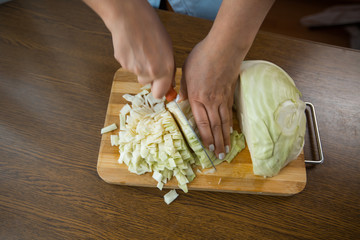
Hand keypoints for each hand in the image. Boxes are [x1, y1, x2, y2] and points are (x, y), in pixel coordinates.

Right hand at [87, 0, 174, 97]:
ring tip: (141, 49)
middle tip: (148, 59)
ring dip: (139, 66)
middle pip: (146, 84)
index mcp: (164, 69)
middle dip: (148, 77)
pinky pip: (128, 66)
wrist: (129, 16)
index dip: (159, 90)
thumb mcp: (168, 48)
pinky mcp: (122, 64)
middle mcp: (150, 72)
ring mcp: (134, 69)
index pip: (159, 94)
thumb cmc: (150, 27)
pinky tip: (133, 46)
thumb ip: (168, 68)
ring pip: (137, 74)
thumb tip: (167, 82)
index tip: (159, 86)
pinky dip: (130, 59)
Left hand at [179, 37, 244, 158]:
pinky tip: (231, 131)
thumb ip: (184, 88)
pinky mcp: (230, 93)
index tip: (206, 149)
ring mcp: (222, 98)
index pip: (200, 123)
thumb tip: (181, 101)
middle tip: (219, 156)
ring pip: (223, 122)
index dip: (204, 138)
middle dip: (216, 143)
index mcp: (197, 97)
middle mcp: (210, 102)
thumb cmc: (202, 57)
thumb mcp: (186, 71)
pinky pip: (230, 112)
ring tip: (226, 149)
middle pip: (214, 126)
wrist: (223, 48)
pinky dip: (230, 124)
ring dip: (225, 137)